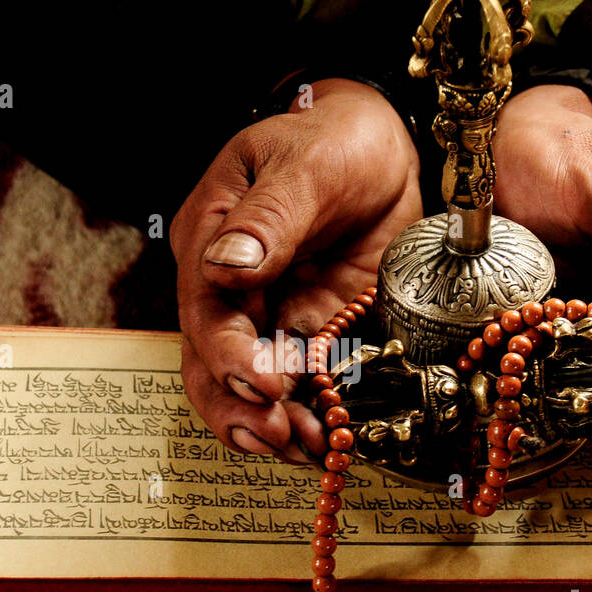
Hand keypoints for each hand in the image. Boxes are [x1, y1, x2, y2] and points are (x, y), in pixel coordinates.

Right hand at [171, 79, 421, 461]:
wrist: (385, 147)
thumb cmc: (335, 140)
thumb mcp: (304, 163)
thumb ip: (267, 219)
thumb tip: (227, 268)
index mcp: (211, 243)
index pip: (205, 315)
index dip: (230, 359)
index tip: (270, 384)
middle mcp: (231, 292)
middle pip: (212, 369)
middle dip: (243, 412)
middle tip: (287, 438)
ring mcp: (272, 320)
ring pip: (249, 393)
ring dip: (275, 429)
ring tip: (315, 451)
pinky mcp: (315, 337)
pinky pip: (304, 391)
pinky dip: (316, 419)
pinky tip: (335, 441)